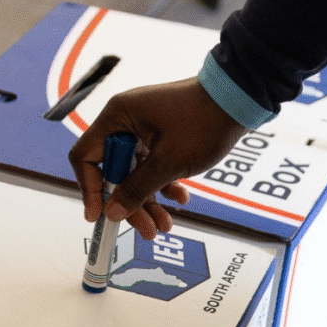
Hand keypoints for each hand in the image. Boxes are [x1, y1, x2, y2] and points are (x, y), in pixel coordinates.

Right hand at [68, 77, 246, 239]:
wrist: (241, 98)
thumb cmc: (204, 121)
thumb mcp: (169, 162)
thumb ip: (137, 189)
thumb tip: (111, 213)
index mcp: (117, 117)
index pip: (85, 158)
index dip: (90, 189)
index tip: (99, 215)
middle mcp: (125, 121)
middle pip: (113, 171)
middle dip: (129, 203)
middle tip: (146, 229)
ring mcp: (143, 128)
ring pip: (134, 172)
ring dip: (148, 199)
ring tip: (164, 225)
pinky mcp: (160, 135)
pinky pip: (152, 165)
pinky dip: (163, 184)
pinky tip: (180, 199)